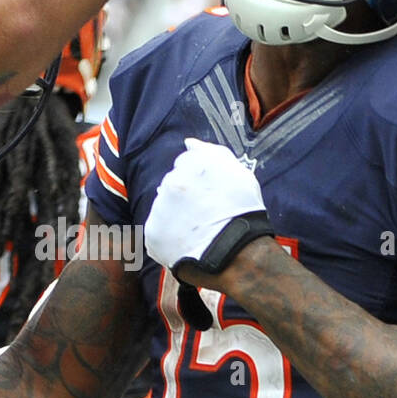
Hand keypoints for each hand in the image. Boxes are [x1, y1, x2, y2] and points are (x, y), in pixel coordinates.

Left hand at [145, 138, 272, 278]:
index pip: (186, 165)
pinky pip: (159, 232)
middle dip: (186, 199)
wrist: (237, 254)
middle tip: (207, 216)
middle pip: (173, 186)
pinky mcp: (152, 233)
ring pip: (165, 209)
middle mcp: (171, 181)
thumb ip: (211, 152)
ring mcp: (159, 207)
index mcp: (192, 163)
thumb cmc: (244, 214)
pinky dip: (170, 238)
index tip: (212, 197)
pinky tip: (189, 244)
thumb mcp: (238, 173)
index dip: (200, 183)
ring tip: (199, 232)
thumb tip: (189, 143)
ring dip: (177, 217)